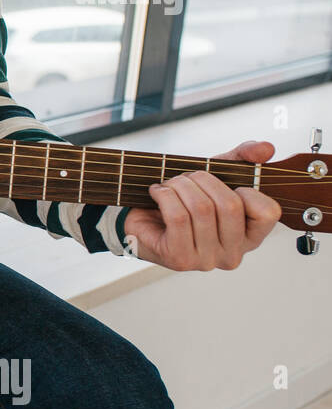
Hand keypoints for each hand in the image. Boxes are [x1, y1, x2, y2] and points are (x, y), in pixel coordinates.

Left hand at [123, 140, 282, 270]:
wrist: (141, 220)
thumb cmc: (183, 201)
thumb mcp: (216, 174)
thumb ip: (243, 158)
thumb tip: (266, 148)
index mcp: (250, 237)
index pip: (268, 212)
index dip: (246, 189)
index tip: (223, 183)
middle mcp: (232, 254)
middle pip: (230, 205)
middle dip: (203, 179)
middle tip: (185, 177)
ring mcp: (206, 260)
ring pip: (201, 209)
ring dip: (180, 185)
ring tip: (169, 184)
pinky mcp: (179, 258)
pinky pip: (178, 217)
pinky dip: (165, 196)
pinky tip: (157, 192)